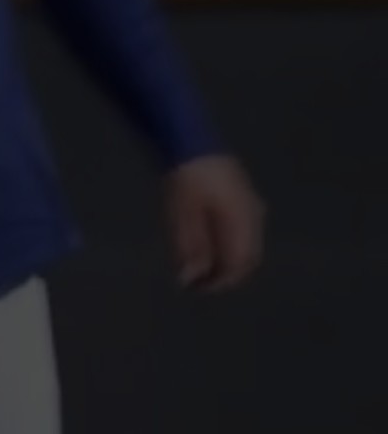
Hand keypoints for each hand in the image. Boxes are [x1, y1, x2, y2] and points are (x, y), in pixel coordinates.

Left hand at [165, 154, 265, 293]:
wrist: (191, 144)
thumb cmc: (185, 182)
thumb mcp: (181, 218)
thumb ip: (188, 249)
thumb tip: (189, 279)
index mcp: (240, 222)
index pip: (239, 264)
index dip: (219, 282)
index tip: (197, 289)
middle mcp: (253, 217)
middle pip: (247, 259)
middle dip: (224, 274)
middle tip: (198, 283)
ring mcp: (252, 208)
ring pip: (246, 247)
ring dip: (226, 261)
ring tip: (200, 267)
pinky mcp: (245, 201)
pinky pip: (243, 234)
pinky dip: (228, 246)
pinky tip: (208, 247)